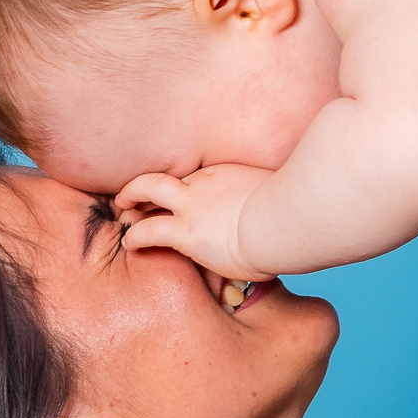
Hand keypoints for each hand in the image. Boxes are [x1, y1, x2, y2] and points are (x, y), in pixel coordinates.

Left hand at [117, 163, 277, 280]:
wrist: (286, 220)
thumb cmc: (294, 212)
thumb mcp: (284, 196)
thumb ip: (272, 200)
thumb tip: (286, 211)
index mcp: (226, 174)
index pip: (195, 177)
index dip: (182, 185)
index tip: (179, 192)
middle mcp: (204, 183)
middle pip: (167, 174)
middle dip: (147, 181)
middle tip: (135, 191)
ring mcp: (192, 204)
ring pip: (147, 190)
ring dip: (131, 197)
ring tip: (122, 208)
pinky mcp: (185, 232)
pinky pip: (148, 230)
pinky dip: (134, 236)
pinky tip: (129, 243)